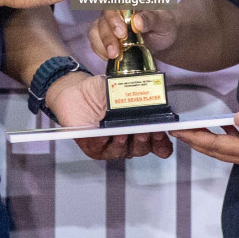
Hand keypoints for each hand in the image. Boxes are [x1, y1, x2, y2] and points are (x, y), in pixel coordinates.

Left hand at [44, 71, 171, 159]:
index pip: (159, 144)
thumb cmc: (100, 90)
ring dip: (125, 143)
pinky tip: (106, 135)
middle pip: (143, 148)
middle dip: (146, 139)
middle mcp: (129, 140)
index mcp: (141, 127)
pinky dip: (104, 142)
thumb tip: (148, 97)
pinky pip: (101, 148)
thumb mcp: (120, 87)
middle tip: (146, 130)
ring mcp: (112, 146)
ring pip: (124, 151)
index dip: (162, 142)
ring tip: (124, 132)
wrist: (76, 91)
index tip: (162, 132)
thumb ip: (134, 93)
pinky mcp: (94, 148)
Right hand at [89, 6, 178, 62]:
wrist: (165, 38)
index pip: (115, 5)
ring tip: (113, 56)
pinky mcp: (107, 37)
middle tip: (115, 51)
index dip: (114, 19)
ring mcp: (110, 23)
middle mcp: (116, 10)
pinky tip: (110, 58)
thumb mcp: (165, 21)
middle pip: (103, 19)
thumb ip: (153, 19)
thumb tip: (137, 21)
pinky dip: (100, 51)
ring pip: (96, 30)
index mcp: (130, 1)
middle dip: (107, 36)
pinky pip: (96, 42)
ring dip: (102, 45)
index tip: (121, 34)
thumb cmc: (166, 25)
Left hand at [172, 112, 238, 172]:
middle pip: (216, 151)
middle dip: (195, 141)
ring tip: (193, 128)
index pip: (216, 145)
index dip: (195, 138)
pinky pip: (237, 146)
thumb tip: (237, 117)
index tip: (176, 131)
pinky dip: (225, 137)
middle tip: (176, 130)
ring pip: (225, 150)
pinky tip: (224, 126)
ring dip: (208, 140)